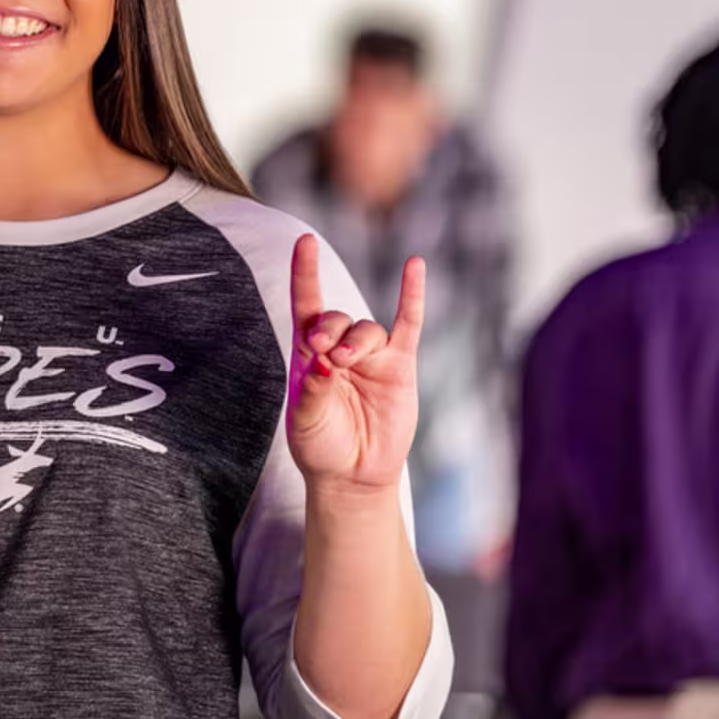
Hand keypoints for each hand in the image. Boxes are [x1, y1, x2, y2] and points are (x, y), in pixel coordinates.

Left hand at [286, 237, 422, 496]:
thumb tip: (324, 362)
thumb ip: (312, 390)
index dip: (304, 273)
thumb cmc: (321, 445)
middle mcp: (340, 347)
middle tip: (324, 352)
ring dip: (356, 341)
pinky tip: (414, 266)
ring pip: (367, 329)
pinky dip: (412, 295)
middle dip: (329, 328)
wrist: (352, 476)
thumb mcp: (306, 421)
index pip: (305, 305)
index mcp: (309, 354)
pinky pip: (409, 325)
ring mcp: (372, 356)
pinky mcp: (400, 367)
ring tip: (345, 363)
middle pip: (336, 317)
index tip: (303, 241)